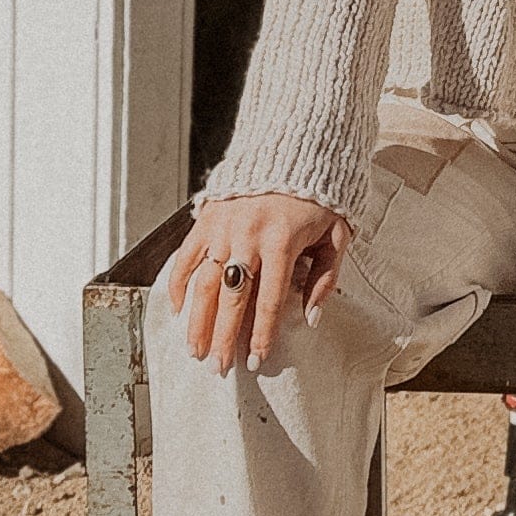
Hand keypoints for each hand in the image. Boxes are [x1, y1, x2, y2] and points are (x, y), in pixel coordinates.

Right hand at [162, 192, 353, 371]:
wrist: (294, 147)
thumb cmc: (319, 196)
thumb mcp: (337, 234)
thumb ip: (325, 277)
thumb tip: (310, 318)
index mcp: (282, 243)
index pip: (269, 301)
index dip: (261, 334)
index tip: (255, 360)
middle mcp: (248, 237)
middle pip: (232, 299)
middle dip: (224, 337)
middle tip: (218, 368)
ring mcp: (223, 228)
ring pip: (204, 283)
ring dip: (197, 320)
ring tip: (194, 350)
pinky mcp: (206, 218)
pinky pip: (187, 256)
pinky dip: (180, 284)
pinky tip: (179, 310)